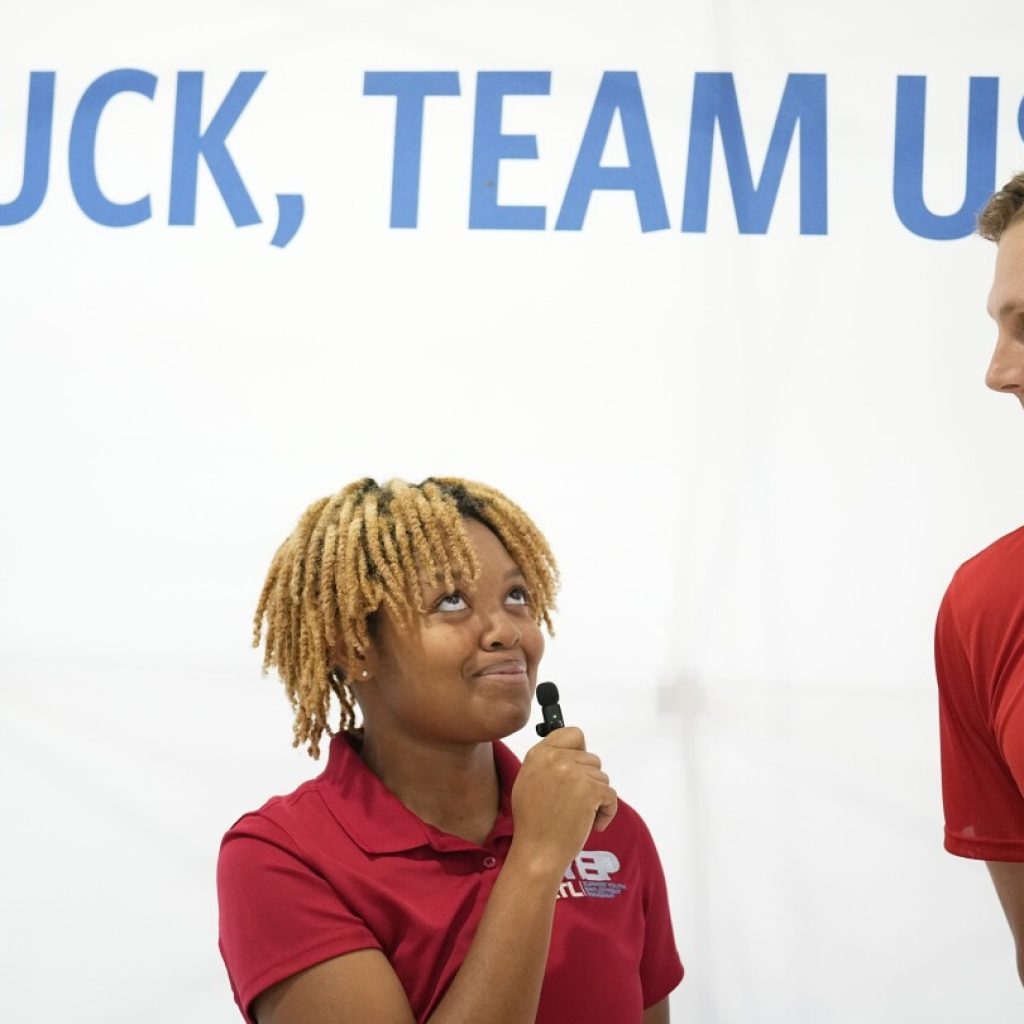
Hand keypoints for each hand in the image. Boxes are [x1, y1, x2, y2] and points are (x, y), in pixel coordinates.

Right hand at [509, 727, 617, 877]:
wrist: (537, 852)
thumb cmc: (534, 824)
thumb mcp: (529, 782)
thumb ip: (548, 763)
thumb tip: (573, 754)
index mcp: (539, 754)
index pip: (572, 734)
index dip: (580, 752)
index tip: (578, 769)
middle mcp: (555, 758)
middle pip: (591, 759)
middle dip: (588, 781)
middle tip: (575, 804)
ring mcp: (573, 773)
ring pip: (602, 777)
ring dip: (597, 798)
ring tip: (580, 816)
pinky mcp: (590, 790)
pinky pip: (611, 795)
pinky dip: (607, 811)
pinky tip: (592, 824)